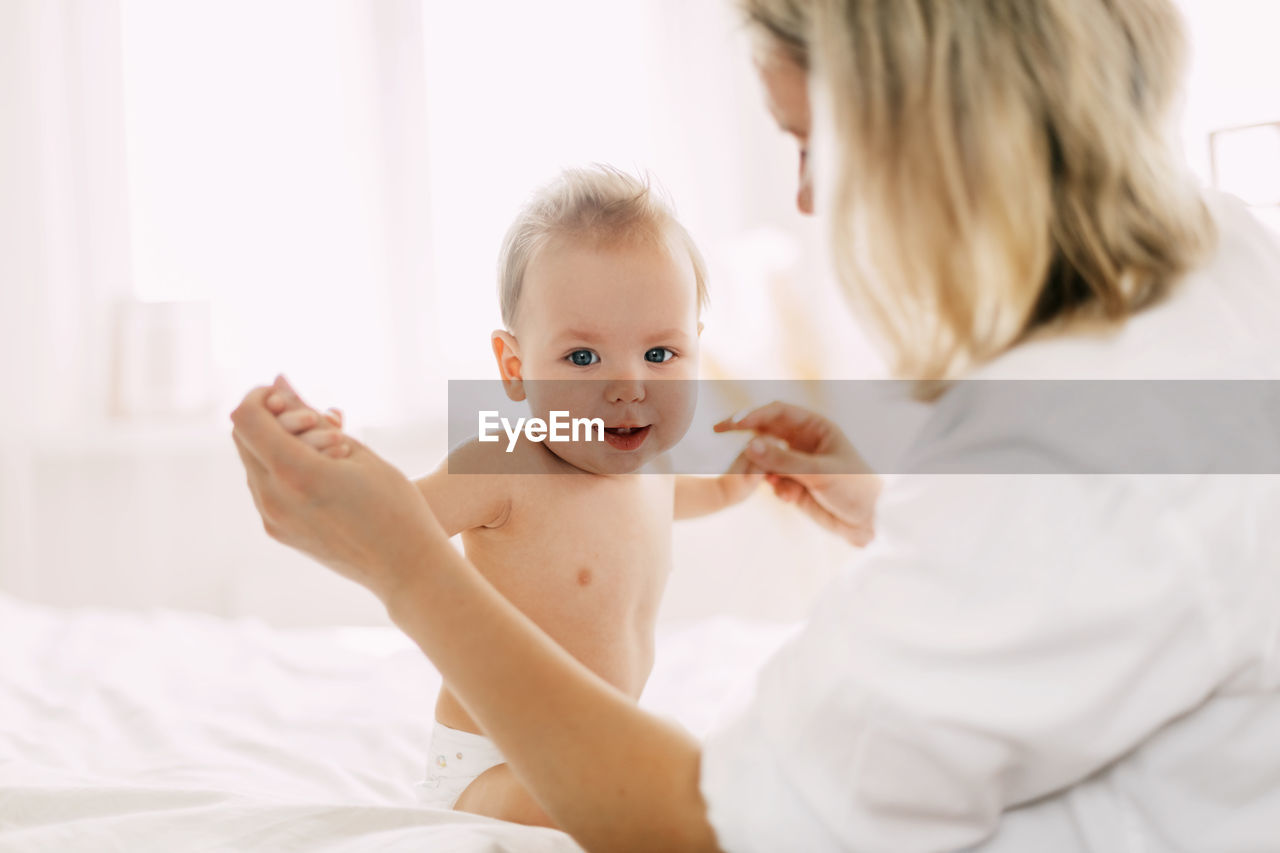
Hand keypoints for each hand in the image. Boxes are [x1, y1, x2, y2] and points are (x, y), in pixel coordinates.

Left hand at [231, 375, 444, 602]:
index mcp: (296, 473)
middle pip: (243, 438)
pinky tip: (325, 472)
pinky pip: (265, 486)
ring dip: (279, 444)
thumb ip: (311, 416)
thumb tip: (279, 381)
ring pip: (254, 462)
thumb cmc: (395, 505)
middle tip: (315, 420)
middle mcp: (274, 498)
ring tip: (330, 449)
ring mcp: (272, 519)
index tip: (289, 395)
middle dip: (271, 419)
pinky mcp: (278, 532)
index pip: (246, 418)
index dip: (260, 396)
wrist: (406, 568)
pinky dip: (284, 468)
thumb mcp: (358, 451)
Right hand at [715, 401, 880, 546]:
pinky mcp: (795, 486)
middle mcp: (803, 442)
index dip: (753, 414)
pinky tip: (789, 498)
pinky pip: (773, 482)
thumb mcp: (820, 472)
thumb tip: (749, 445)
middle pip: (766, 432)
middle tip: (719, 436)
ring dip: (760, 468)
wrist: (873, 522)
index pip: (777, 412)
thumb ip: (784, 460)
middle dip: (745, 436)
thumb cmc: (856, 488)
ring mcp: (797, 464)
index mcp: (815, 427)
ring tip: (762, 480)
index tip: (732, 424)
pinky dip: (775, 488)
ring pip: (766, 459)